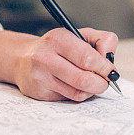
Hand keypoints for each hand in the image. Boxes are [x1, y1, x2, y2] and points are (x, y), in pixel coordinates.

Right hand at [0, 28, 117, 101]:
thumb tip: (110, 61)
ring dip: (91, 91)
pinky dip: (78, 94)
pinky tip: (75, 86)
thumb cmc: (57, 47)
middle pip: (83, 79)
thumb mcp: (79, 35)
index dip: (104, 67)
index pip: (87, 58)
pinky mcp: (39, 93)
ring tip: (92, 83)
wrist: (22, 58)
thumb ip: (102, 41)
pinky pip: (68, 99)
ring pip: (77, 93)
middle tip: (105, 82)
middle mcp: (45, 58)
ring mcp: (40, 77)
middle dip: (100, 83)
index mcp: (58, 39)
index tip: (111, 71)